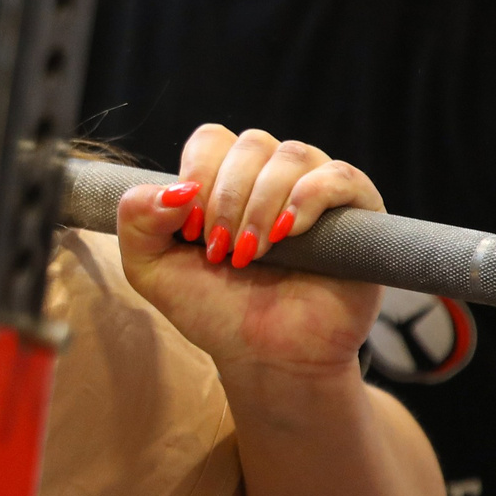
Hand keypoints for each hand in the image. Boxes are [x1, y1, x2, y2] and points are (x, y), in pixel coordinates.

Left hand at [115, 124, 385, 377]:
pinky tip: (287, 233)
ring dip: (261, 204)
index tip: (190, 231)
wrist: (266, 356)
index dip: (198, 175)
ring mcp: (317, 191)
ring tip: (251, 254)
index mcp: (227, 179)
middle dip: (227, 198)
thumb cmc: (212, 308)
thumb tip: (173, 188)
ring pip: (292, 155)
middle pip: (251, 144)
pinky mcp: (358, 212)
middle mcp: (273, 176)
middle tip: (221, 250)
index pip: (212, 140)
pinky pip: (340, 176)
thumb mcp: (150, 268)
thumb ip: (136, 219)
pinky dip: (308, 198)